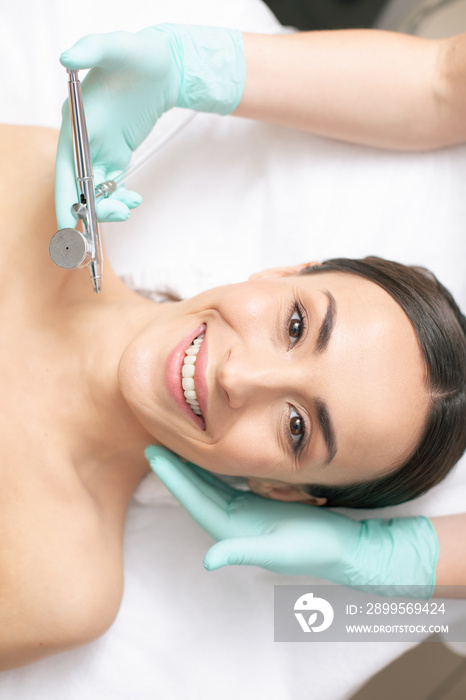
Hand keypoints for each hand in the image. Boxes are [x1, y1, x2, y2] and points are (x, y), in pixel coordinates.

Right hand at [55, 24, 244, 228]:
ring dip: (108, 206)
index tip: (68, 224)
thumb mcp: (116, 47)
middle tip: (117, 214)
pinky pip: (113, 185)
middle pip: (79, 184)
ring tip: (129, 207)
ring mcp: (99, 148)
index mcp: (76, 120)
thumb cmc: (137, 54)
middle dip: (91, 207)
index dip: (66, 196)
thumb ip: (92, 49)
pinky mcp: (117, 153)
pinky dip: (121, 197)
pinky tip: (134, 200)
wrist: (163, 64)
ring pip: (96, 189)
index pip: (65, 166)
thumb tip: (68, 57)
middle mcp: (82, 137)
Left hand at [145, 446, 438, 597]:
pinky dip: (215, 466)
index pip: (195, 501)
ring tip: (174, 441)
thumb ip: (244, 552)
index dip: (174, 478)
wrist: (345, 549)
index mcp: (233, 530)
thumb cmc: (316, 549)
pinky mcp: (259, 503)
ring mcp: (245, 512)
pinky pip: (229, 482)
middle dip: (175, 468)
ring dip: (191, 465)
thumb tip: (209, 560)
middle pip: (196, 490)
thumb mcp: (281, 550)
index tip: (153, 455)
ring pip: (210, 484)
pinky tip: (209, 450)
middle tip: (153, 440)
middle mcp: (233, 521)